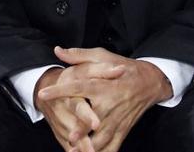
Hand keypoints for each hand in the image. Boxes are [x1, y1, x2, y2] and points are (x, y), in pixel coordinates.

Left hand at [38, 47, 172, 151]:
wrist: (150, 82)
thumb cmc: (124, 67)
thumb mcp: (102, 56)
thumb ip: (79, 55)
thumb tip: (57, 51)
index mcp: (103, 85)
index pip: (78, 87)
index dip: (60, 90)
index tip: (43, 93)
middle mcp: (110, 104)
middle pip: (93, 119)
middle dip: (82, 130)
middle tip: (70, 137)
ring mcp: (117, 119)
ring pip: (103, 137)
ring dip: (91, 146)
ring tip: (75, 151)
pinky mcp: (123, 129)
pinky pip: (113, 146)